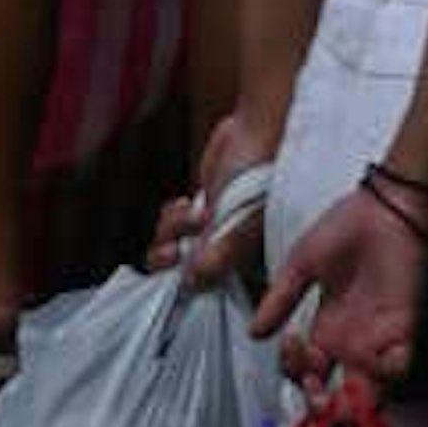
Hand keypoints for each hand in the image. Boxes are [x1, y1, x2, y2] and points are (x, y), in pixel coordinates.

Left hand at [149, 111, 274, 284]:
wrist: (256, 134)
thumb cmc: (257, 181)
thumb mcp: (238, 223)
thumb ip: (216, 256)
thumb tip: (190, 283)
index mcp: (242, 265)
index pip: (209, 292)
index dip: (188, 287)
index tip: (177, 276)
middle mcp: (225, 253)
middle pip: (182, 273)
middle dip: (170, 260)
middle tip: (174, 249)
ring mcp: (210, 231)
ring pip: (174, 247)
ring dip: (171, 231)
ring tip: (190, 214)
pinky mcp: (200, 209)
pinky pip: (173, 224)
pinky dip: (172, 216)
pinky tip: (184, 205)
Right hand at [251, 177, 427, 385]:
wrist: (384, 207)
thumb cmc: (345, 228)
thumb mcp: (301, 263)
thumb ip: (279, 299)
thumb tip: (254, 333)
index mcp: (326, 329)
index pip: (308, 370)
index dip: (296, 370)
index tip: (289, 344)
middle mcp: (350, 343)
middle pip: (335, 394)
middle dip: (320, 407)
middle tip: (312, 393)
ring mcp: (376, 341)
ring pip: (365, 394)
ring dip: (349, 405)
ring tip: (334, 398)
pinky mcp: (403, 332)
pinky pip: (397, 369)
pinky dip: (384, 375)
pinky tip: (368, 362)